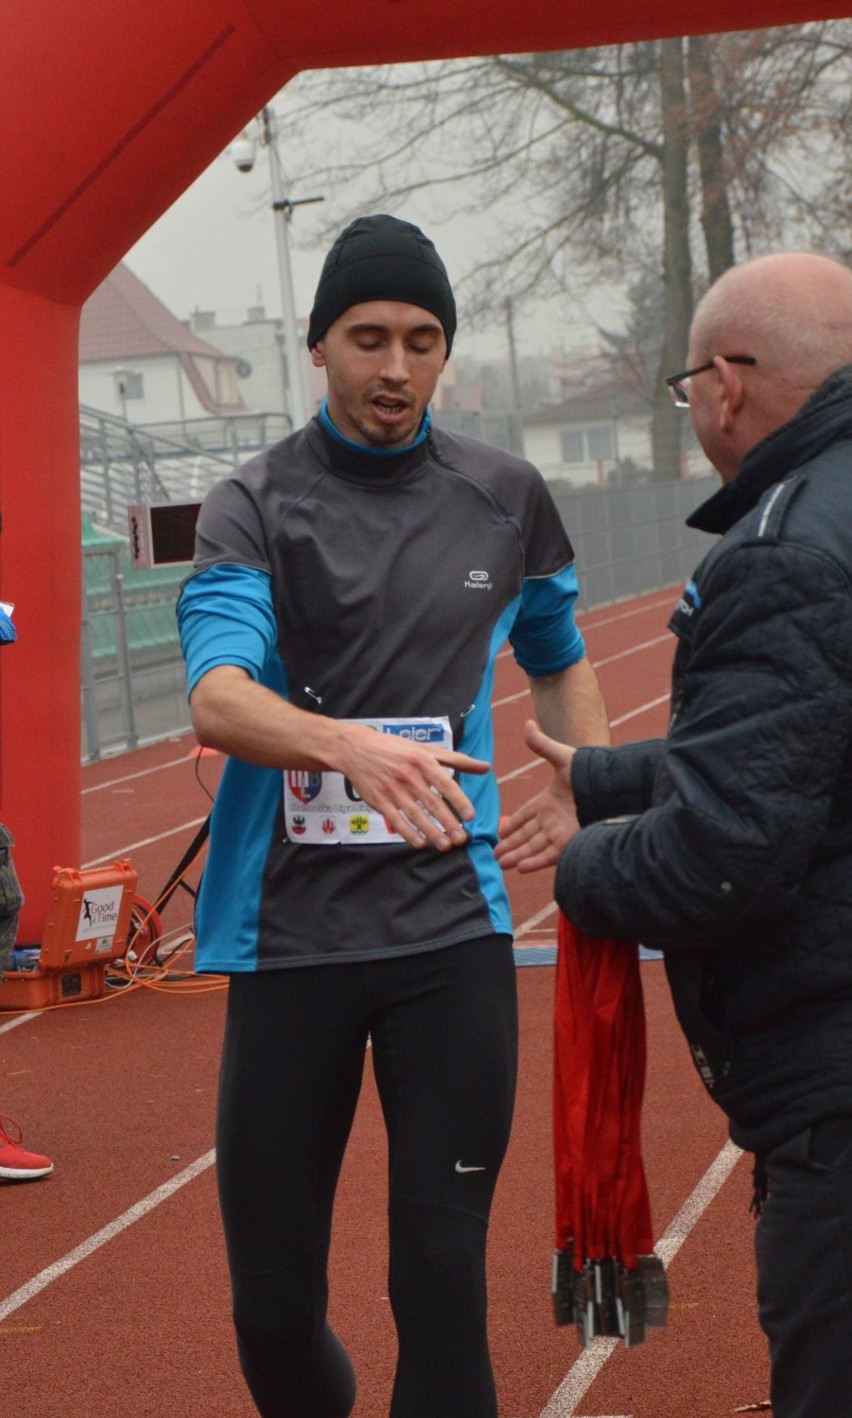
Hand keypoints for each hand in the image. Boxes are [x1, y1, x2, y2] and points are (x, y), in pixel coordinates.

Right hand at [337, 724, 489, 851]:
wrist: (356, 749)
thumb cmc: (395, 748)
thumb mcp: (425, 748)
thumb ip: (456, 759)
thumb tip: (486, 767)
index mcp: (423, 760)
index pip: (445, 783)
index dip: (459, 800)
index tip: (471, 816)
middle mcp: (409, 776)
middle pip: (432, 803)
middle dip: (448, 823)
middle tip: (462, 839)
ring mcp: (392, 789)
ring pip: (415, 815)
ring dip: (431, 832)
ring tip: (445, 846)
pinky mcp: (379, 801)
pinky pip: (396, 820)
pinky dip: (408, 833)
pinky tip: (420, 843)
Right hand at [494, 720, 579, 872]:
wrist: (610, 787)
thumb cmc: (588, 771)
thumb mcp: (561, 756)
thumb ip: (541, 745)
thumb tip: (527, 723)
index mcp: (548, 801)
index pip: (525, 815)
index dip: (513, 824)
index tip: (500, 833)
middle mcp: (552, 819)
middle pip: (526, 835)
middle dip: (510, 846)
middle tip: (494, 855)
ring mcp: (559, 831)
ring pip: (533, 847)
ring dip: (517, 856)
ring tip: (501, 864)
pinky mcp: (569, 842)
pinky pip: (548, 854)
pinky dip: (534, 862)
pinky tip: (521, 868)